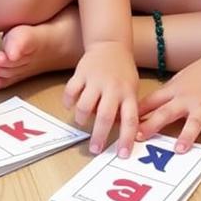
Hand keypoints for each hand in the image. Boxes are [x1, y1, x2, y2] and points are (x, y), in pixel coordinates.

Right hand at [62, 40, 139, 155]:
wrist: (111, 45)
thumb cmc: (122, 72)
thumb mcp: (131, 89)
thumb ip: (126, 108)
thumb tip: (121, 133)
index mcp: (128, 94)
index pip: (131, 120)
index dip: (127, 139)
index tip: (122, 154)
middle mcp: (113, 88)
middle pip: (105, 117)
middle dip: (99, 136)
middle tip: (94, 149)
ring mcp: (96, 80)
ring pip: (85, 106)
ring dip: (81, 119)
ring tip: (82, 123)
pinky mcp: (81, 73)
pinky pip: (70, 92)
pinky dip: (68, 102)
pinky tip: (70, 106)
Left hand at [136, 48, 200, 164]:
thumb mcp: (179, 80)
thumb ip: (164, 96)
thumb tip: (141, 109)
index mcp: (174, 90)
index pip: (150, 102)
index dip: (136, 113)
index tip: (121, 124)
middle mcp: (187, 99)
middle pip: (166, 113)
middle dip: (151, 125)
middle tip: (138, 137)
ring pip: (194, 123)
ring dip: (186, 136)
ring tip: (179, 150)